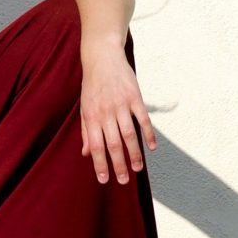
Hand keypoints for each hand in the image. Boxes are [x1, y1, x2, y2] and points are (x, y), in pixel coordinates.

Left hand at [78, 48, 157, 184]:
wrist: (102, 57)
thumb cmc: (92, 85)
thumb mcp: (84, 107)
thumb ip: (86, 131)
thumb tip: (86, 153)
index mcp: (91, 117)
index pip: (96, 146)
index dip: (100, 164)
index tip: (104, 180)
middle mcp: (105, 113)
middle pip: (113, 144)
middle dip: (118, 165)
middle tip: (123, 181)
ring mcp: (121, 105)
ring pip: (129, 135)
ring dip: (134, 154)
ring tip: (138, 169)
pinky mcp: (135, 97)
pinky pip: (143, 119)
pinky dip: (148, 134)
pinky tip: (152, 148)